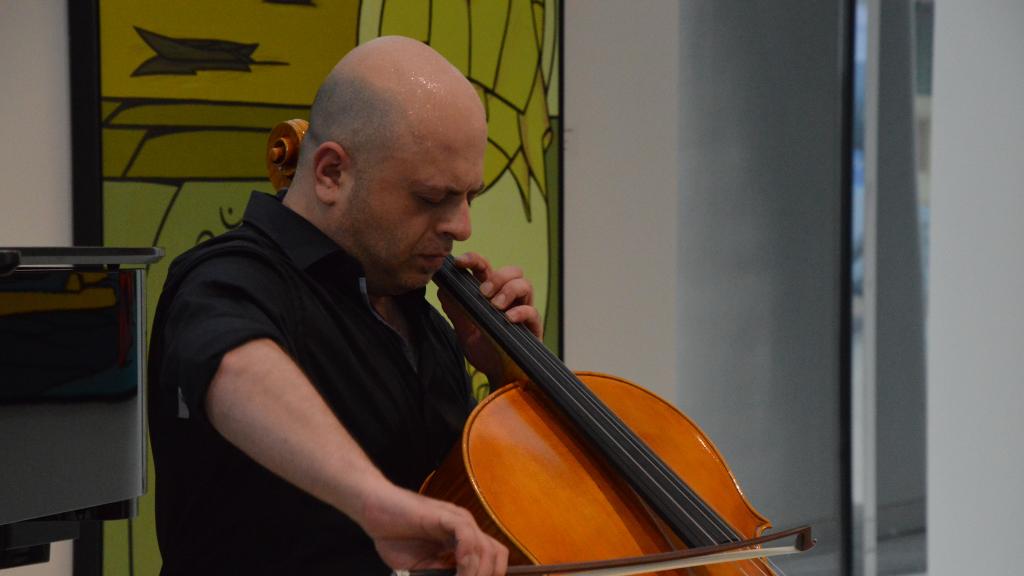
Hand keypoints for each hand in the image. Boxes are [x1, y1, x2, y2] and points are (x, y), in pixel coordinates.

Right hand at [360, 484, 508, 575]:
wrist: (374, 510)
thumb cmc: (394, 536)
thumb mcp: (422, 567)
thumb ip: (441, 574)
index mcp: (463, 541)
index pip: (493, 560)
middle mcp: (466, 529)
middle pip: (495, 555)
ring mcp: (458, 519)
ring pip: (484, 548)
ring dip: (476, 573)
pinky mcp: (445, 514)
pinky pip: (466, 533)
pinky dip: (467, 554)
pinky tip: (459, 566)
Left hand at [438, 252, 542, 385]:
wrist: (499, 378)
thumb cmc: (485, 353)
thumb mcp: (464, 331)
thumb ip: (456, 311)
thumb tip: (444, 289)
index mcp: (492, 296)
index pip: (486, 269)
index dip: (474, 259)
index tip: (460, 262)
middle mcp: (510, 300)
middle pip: (513, 271)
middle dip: (497, 276)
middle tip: (483, 293)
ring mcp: (523, 312)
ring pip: (526, 284)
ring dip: (509, 290)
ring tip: (496, 306)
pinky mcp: (533, 328)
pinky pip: (532, 312)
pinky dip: (520, 312)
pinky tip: (508, 319)